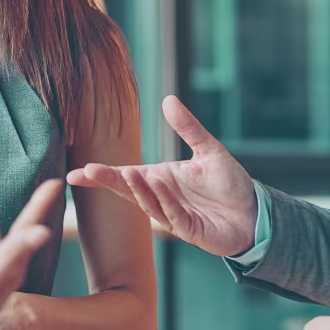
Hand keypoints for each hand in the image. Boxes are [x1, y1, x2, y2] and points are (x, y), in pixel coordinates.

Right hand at [66, 95, 256, 255]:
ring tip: (130, 172)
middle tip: (89, 171)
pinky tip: (158, 184)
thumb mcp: (208, 150)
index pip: (124, 176)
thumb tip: (168, 99)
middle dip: (109, 182)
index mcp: (160, 179)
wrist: (254, 212)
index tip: (75, 174)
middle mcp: (160, 197)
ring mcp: (171, 216)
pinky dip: (164, 200)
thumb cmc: (229, 183)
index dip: (101, 176)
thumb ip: (188, 127)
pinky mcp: (187, 230)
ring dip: (138, 189)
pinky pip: (171, 215)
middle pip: (128, 190)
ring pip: (147, 203)